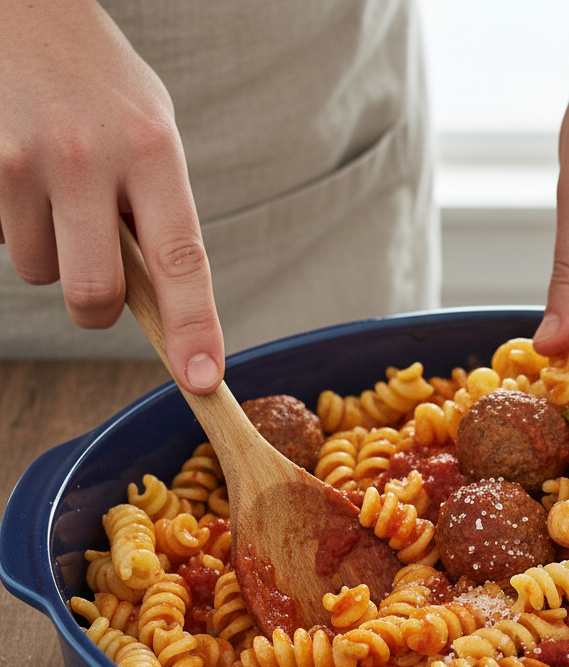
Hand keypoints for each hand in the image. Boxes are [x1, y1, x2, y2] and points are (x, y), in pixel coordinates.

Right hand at [0, 0, 222, 392]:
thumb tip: (164, 301)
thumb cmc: (97, 80)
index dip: (194, 328)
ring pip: (39, 270)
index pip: (182, 261)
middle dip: (97, 308)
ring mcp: (21, 158)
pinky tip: (22, 173)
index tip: (202, 378)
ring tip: (54, 189)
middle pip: (94, 293)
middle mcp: (88, 156)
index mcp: (153, 150)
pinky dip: (12, 222)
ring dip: (49, 251)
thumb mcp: (153, 131)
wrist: (20, 5)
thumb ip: (160, 211)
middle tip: (98, 282)